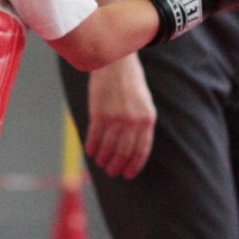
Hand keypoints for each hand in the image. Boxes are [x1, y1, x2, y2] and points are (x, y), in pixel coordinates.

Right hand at [85, 55, 157, 178]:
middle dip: (116, 166)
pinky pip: (94, 137)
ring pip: (108, 148)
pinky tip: (90, 152)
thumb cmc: (130, 84)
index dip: (134, 166)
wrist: (116, 63)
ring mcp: (116, 118)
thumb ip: (141, 124)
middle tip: (111, 171)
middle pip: (124, 153)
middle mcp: (133, 121)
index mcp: (147, 119)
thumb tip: (132, 149)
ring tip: (100, 162)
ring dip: (103, 158)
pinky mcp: (99, 114)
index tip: (127, 175)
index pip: (141, 150)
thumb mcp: (144, 103)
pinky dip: (92, 147)